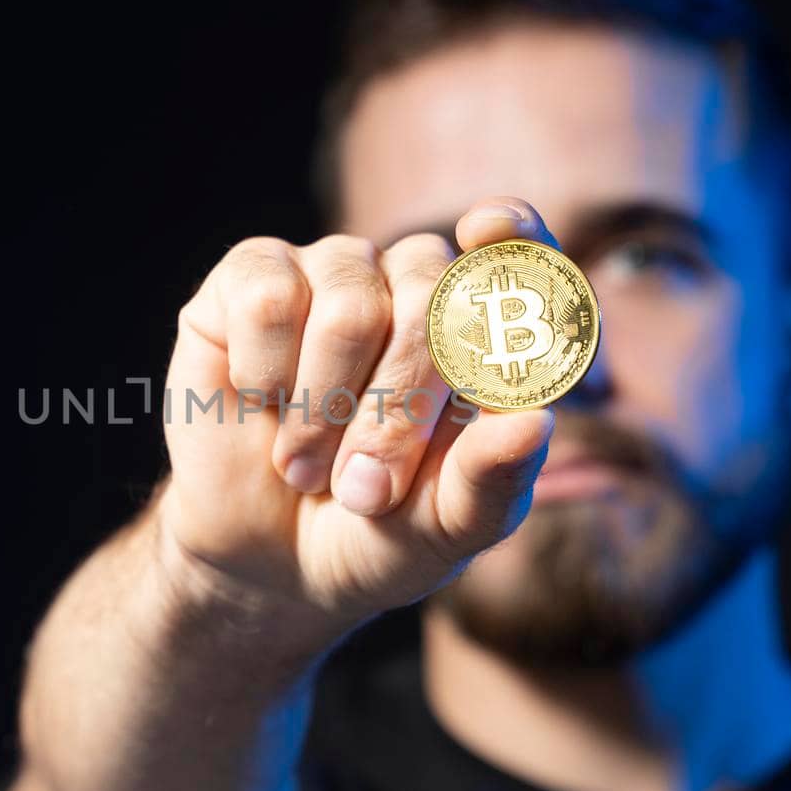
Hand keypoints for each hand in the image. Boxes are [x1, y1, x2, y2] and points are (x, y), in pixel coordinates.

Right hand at [155, 196, 558, 626]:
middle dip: (398, 412)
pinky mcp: (255, 274)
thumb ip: (492, 482)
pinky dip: (265, 371)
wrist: (267, 556)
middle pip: (431, 298)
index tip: (494, 234)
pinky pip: (270, 297)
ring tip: (307, 467)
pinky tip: (262, 399)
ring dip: (323, 410)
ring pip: (350, 306)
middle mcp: (417, 285)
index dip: (519, 239)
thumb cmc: (376, 534)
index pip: (526, 258)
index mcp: (487, 336)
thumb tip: (535, 422)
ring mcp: (336, 272)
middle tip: (366, 492)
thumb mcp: (441, 530)